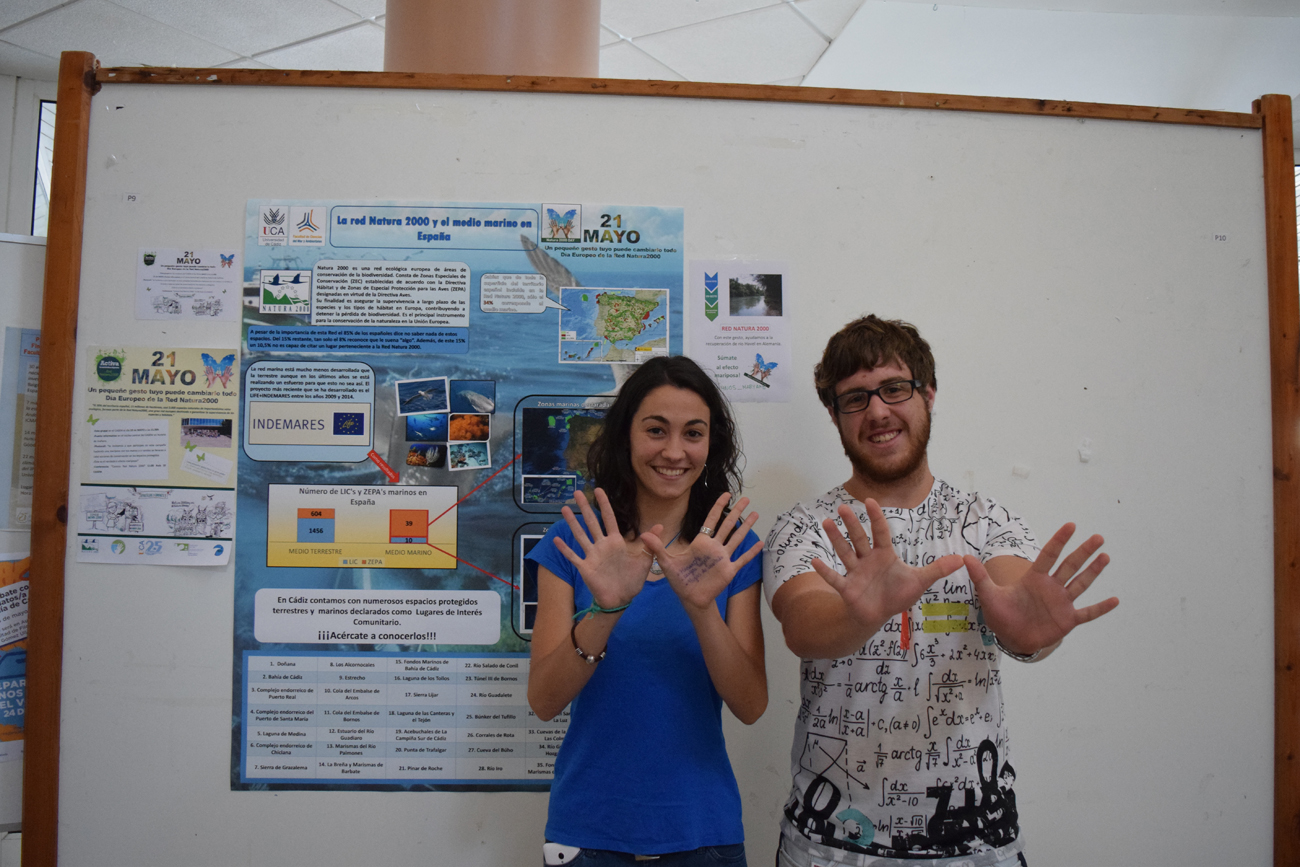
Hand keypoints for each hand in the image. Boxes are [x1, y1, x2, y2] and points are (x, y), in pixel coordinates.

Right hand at [552, 488, 651, 609]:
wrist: (621, 599)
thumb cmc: (631, 580)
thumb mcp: (644, 561)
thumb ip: (649, 543)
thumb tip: (660, 525)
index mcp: (615, 542)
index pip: (609, 518)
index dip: (604, 504)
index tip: (599, 490)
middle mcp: (602, 546)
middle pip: (592, 522)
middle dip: (585, 507)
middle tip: (577, 492)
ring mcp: (592, 556)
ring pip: (580, 536)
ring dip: (572, 523)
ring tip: (565, 509)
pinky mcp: (585, 568)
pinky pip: (574, 557)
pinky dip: (565, 549)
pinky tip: (555, 540)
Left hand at [641, 493, 762, 612]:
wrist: (690, 598)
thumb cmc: (679, 580)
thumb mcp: (667, 562)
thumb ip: (657, 547)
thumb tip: (643, 534)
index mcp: (701, 542)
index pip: (711, 520)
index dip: (718, 507)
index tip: (726, 494)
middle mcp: (714, 547)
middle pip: (728, 525)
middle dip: (736, 511)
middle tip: (746, 499)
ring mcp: (723, 558)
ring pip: (737, 538)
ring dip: (746, 527)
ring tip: (756, 514)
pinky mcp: (729, 571)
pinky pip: (742, 559)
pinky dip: (751, 552)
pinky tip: (760, 543)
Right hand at [811, 499, 963, 632]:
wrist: (878, 615)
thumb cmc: (897, 595)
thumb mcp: (919, 582)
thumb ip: (937, 570)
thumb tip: (961, 559)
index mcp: (884, 555)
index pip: (880, 532)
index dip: (876, 518)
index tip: (869, 501)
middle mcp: (867, 560)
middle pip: (859, 538)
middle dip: (852, 524)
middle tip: (842, 507)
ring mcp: (855, 573)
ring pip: (845, 552)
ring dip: (836, 539)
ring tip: (826, 522)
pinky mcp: (847, 588)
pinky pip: (835, 578)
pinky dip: (825, 571)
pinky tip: (814, 561)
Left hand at [966, 522, 1117, 655]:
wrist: (1011, 636)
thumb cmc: (1002, 613)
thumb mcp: (988, 594)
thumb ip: (980, 576)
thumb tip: (964, 557)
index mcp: (1034, 578)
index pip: (1049, 555)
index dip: (1059, 541)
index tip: (1071, 525)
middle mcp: (1051, 587)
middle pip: (1069, 565)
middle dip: (1083, 552)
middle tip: (1098, 537)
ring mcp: (1061, 603)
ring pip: (1080, 584)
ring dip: (1093, 571)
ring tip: (1105, 556)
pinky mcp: (1067, 620)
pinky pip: (1088, 613)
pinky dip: (1101, 608)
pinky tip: (1116, 600)